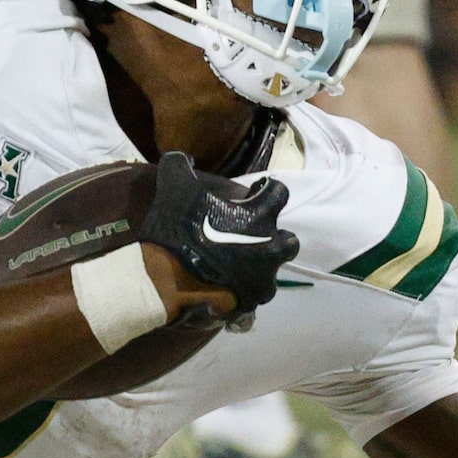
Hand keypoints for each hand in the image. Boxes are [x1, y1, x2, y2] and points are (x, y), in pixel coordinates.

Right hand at [140, 151, 297, 321]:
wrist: (168, 281)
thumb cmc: (178, 230)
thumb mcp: (172, 186)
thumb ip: (179, 165)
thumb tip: (182, 156)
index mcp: (259, 216)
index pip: (279, 193)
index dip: (267, 190)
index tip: (255, 191)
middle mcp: (270, 247)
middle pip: (289, 239)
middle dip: (274, 235)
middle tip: (249, 233)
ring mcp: (263, 278)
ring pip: (272, 269)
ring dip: (260, 263)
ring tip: (236, 261)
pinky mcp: (251, 301)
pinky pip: (254, 293)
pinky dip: (244, 286)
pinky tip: (226, 282)